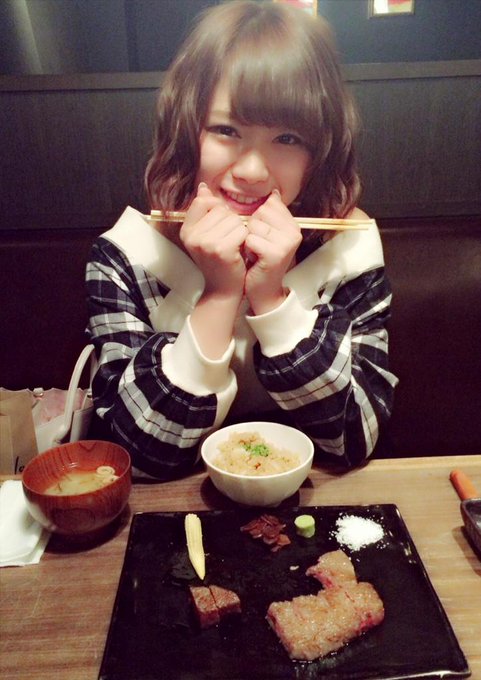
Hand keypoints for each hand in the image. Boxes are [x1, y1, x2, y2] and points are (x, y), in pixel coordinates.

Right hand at [180, 183, 247, 301]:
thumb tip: (204, 187)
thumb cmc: (219, 261)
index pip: (203, 201)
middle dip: (231, 222)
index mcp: (186, 230)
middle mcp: (192, 236)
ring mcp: (205, 243)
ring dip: (239, 231)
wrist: (223, 289)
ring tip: (234, 246)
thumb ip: (205, 211)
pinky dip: (245, 239)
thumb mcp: (207, 234)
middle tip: (229, 240)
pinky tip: (239, 251)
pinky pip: (241, 230)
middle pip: (220, 209)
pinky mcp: (221, 250)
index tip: (222, 224)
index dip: (218, 208)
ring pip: (233, 219)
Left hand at [244, 191, 301, 314]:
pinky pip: (251, 239)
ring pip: (254, 225)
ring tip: (255, 252)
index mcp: (293, 224)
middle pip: (260, 211)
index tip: (261, 235)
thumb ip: (269, 213)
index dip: (257, 217)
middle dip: (252, 227)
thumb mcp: (267, 233)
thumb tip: (272, 191)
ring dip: (248, 239)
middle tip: (257, 245)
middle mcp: (294, 231)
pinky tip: (253, 258)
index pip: (269, 203)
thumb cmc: (261, 260)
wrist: (263, 290)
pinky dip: (247, 249)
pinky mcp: (276, 253)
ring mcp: (287, 242)